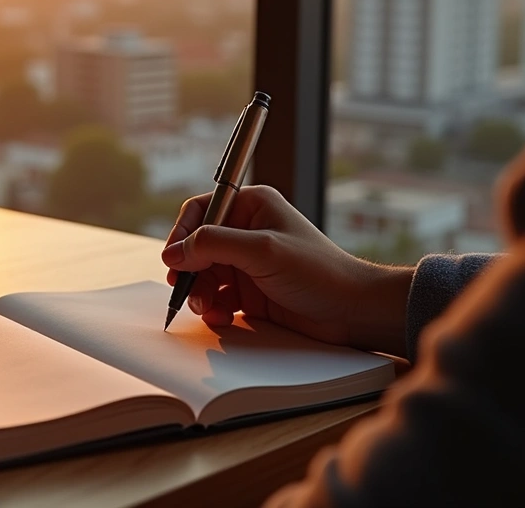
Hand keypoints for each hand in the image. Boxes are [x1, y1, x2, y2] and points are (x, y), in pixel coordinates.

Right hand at [161, 186, 412, 355]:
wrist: (352, 311)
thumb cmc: (318, 272)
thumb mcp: (262, 251)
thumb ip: (214, 245)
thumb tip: (173, 251)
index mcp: (251, 207)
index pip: (201, 211)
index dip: (182, 233)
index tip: (172, 258)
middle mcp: (246, 232)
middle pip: (197, 246)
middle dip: (188, 270)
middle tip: (184, 289)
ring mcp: (247, 263)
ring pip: (203, 275)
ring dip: (199, 293)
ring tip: (206, 308)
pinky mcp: (250, 292)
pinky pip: (217, 297)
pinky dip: (213, 309)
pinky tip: (221, 317)